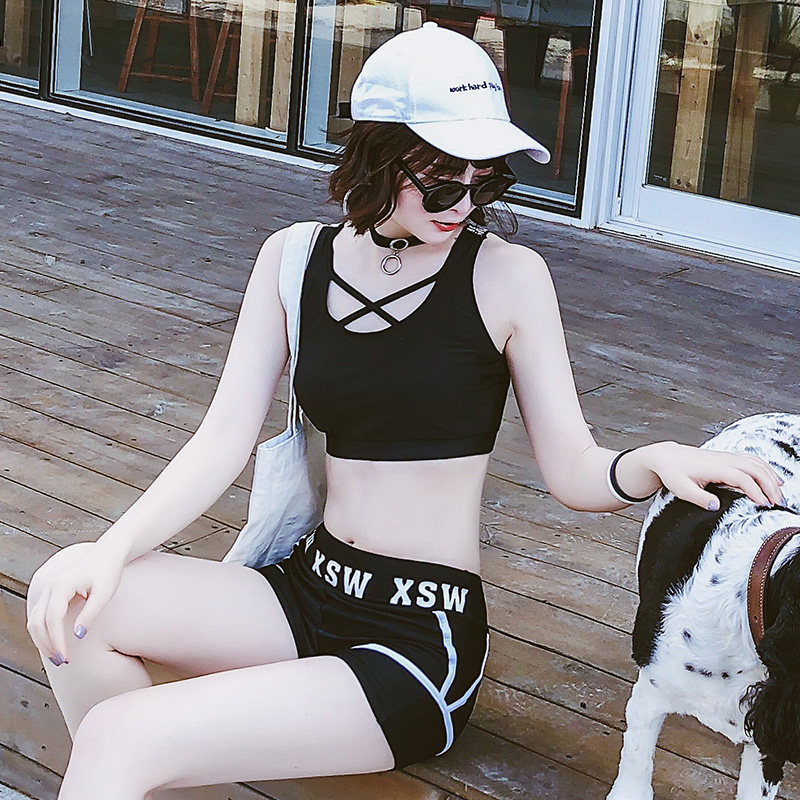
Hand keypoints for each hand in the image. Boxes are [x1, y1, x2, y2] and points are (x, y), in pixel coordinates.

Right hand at [26, 541, 126, 665]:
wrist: (108, 553)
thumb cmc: (108, 571)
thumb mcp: (104, 593)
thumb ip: (91, 614)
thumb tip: (78, 636)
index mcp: (62, 585)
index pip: (52, 618)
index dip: (57, 640)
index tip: (65, 657)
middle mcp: (50, 586)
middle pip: (37, 621)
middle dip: (47, 644)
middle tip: (61, 661)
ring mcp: (48, 588)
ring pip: (34, 619)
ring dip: (42, 639)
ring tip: (58, 656)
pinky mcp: (51, 591)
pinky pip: (39, 614)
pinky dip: (43, 630)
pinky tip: (55, 642)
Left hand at [634, 441, 785, 510]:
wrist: (666, 457)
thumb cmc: (672, 473)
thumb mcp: (681, 489)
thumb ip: (698, 498)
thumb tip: (715, 506)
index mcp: (714, 467)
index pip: (742, 478)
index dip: (755, 491)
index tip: (764, 505)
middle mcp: (724, 459)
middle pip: (755, 469)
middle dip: (770, 486)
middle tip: (778, 504)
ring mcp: (727, 457)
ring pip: (756, 463)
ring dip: (771, 477)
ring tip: (780, 495)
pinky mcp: (727, 457)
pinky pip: (752, 460)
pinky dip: (766, 469)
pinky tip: (774, 479)